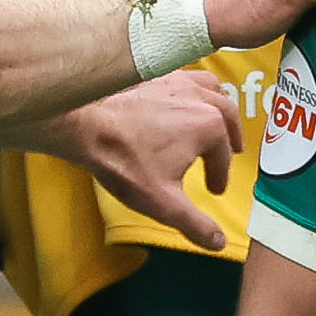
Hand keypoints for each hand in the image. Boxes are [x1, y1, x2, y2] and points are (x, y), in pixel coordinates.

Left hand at [45, 71, 238, 246]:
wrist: (84, 123)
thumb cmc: (123, 160)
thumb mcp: (162, 202)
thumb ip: (194, 224)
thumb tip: (218, 243)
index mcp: (210, 127)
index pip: (223, 156)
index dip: (220, 176)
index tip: (214, 188)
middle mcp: (200, 97)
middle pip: (227, 116)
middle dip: (230, 138)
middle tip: (231, 151)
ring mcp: (177, 80)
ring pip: (211, 88)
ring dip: (218, 105)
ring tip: (216, 118)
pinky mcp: (156, 72)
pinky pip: (185, 75)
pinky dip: (193, 88)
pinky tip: (181, 98)